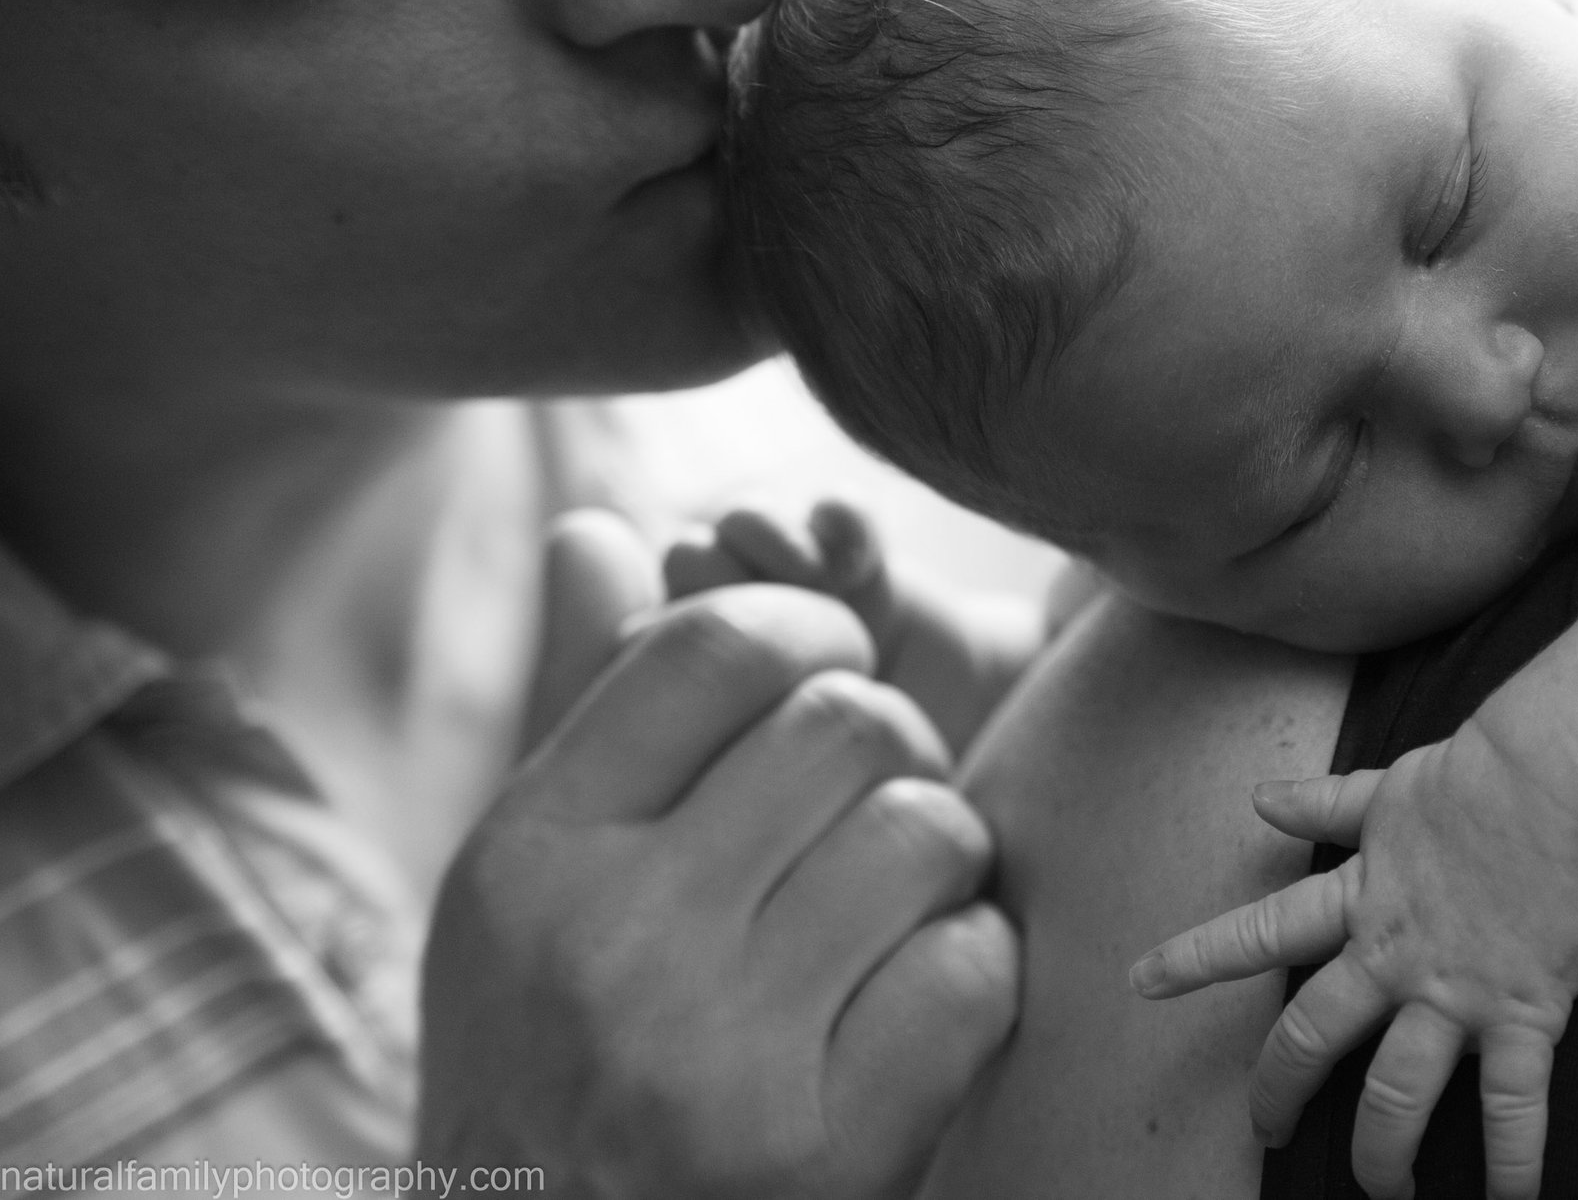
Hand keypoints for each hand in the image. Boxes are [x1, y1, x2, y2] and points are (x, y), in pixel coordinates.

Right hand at [419, 509, 1019, 1197]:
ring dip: (940, 864)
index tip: (827, 670)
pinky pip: (976, 969)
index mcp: (533, 857)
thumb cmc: (545, 1069)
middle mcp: (615, 945)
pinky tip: (912, 1009)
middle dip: (891, 750)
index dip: (811, 628)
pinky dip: (972, 977)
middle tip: (866, 809)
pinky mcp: (826, 1155)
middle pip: (851, 722)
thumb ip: (574, 709)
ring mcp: (720, 1057)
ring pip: (931, 832)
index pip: (720, 644)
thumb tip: (600, 527)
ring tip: (886, 913)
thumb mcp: (516, 898)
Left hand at [1129, 721, 1577, 1199]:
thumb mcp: (1389, 785)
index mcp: (1360, 896)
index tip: (1142, 982)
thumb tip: (1262, 796)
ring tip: (1384, 1189)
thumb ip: (1325, 802)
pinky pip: (1511, 1110)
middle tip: (1268, 1130)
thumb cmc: (1483, 774)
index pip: (1261, 932)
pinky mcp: (1523, 1014)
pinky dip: (1512, 1166)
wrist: (1562, 778)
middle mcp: (1393, 955)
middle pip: (1311, 1038)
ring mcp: (1454, 992)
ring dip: (1383, 1154)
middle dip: (1280, 1092)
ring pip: (1395, 1095)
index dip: (1196, 959)